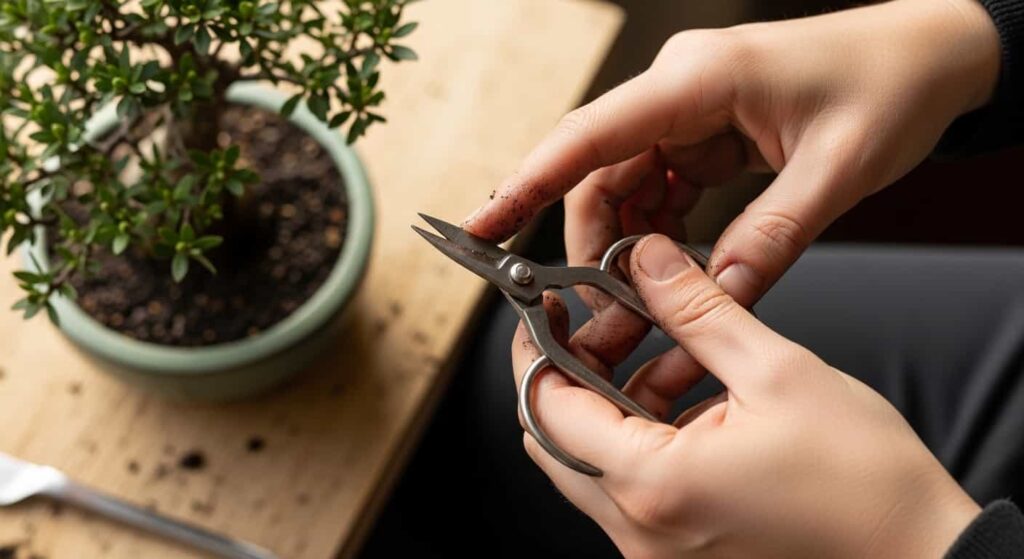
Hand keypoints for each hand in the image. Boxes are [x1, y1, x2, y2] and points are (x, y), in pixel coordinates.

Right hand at [466, 0, 999, 307]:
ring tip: (629, 307)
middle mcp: (680, 89)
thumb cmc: (893, 85)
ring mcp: (691, 110)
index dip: (527, 182)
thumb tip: (714, 300)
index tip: (481, 225)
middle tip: (590, 313)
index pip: (590, 134)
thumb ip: (770, 237)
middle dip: (589, 244)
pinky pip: (661, 187)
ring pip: (624, 185)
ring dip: (623, 246)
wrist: (935, 53)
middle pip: (599, 172)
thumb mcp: (837, 170)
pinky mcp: (706, 132)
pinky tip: (666, 274)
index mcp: (698, 79)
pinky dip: (658, 234)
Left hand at [512, 234, 979, 558]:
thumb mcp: (777, 373)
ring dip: (620, 399)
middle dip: (575, 370)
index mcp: (653, 485)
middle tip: (608, 321)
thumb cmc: (866, 484)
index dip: (537, 347)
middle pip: (557, 438)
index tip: (546, 306)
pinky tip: (698, 393)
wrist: (922, 556)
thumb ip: (700, 312)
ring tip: (680, 350)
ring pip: (596, 460)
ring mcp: (656, 550)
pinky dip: (648, 433)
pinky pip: (634, 484)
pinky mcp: (679, 553)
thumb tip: (649, 262)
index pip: (547, 407)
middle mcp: (640, 530)